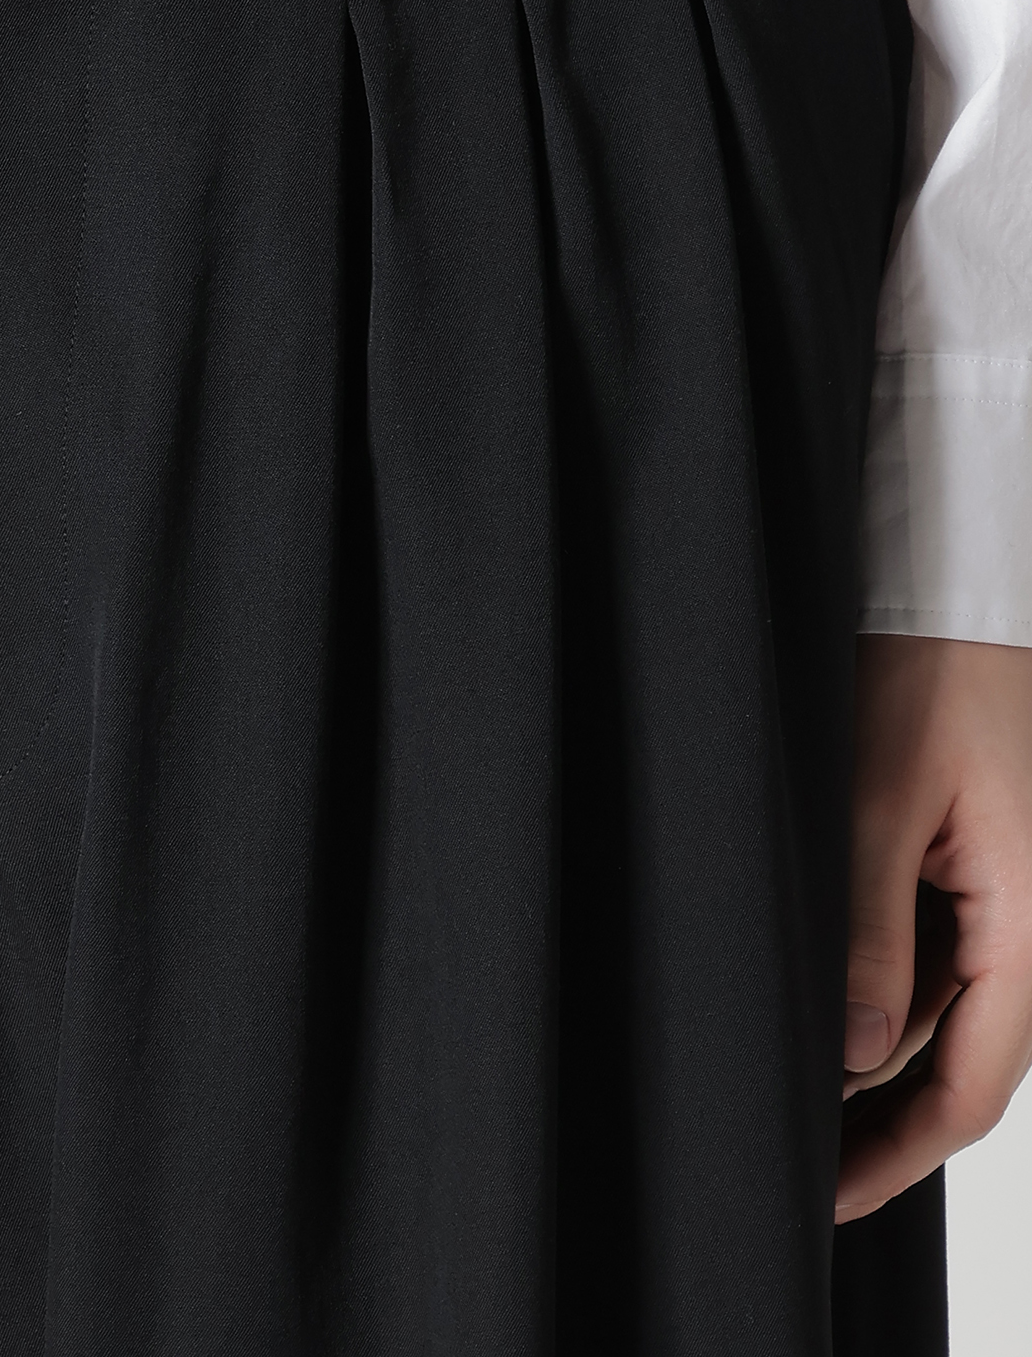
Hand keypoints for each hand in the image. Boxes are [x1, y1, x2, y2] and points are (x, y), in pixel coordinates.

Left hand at [838, 635, 1031, 1221]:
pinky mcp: (979, 878)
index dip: (898, 1158)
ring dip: (872, 1062)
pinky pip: (937, 963)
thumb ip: (870, 932)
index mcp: (1029, 927)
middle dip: (878, 1122)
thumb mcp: (879, 803)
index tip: (829, 1200)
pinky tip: (824, 1013)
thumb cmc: (929, 675)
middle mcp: (1031, 931)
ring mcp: (1007, 906)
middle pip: (956, 1066)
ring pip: (939, 1018)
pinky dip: (882, 999)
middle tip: (794, 1163)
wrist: (951, 598)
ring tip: (790, 1097)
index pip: (973, 1090)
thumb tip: (851, 1053)